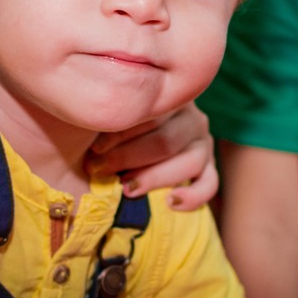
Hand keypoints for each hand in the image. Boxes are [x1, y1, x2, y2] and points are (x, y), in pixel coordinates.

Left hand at [87, 103, 218, 209]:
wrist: (117, 149)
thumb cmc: (103, 128)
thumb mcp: (104, 114)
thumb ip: (103, 109)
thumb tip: (88, 109)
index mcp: (166, 94)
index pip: (150, 112)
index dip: (119, 132)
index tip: (95, 149)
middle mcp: (190, 115)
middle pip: (166, 140)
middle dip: (129, 157)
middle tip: (99, 169)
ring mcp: (202, 141)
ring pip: (190, 161)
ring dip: (154, 177)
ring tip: (126, 188)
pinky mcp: (208, 167)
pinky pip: (209, 183)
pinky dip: (193, 196)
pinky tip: (170, 202)